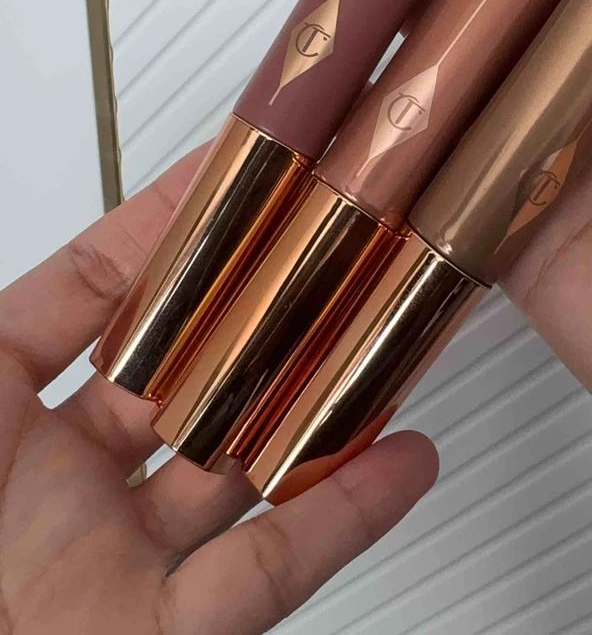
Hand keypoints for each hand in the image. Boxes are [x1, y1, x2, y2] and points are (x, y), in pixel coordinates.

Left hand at [0, 152, 436, 633]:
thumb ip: (28, 314)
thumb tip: (113, 230)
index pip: (105, 294)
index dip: (176, 228)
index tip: (244, 173)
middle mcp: (61, 483)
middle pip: (194, 373)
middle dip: (268, 312)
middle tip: (333, 251)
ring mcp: (115, 561)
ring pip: (246, 463)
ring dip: (323, 401)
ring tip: (387, 333)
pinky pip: (268, 572)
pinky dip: (346, 516)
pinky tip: (401, 461)